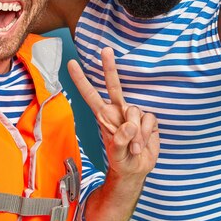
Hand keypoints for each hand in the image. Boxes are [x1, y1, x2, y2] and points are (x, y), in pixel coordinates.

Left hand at [67, 47, 158, 179]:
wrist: (136, 170)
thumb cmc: (121, 161)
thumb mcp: (116, 156)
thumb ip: (120, 141)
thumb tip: (128, 125)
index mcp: (104, 116)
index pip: (90, 95)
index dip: (81, 80)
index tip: (71, 63)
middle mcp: (117, 110)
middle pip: (114, 85)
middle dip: (109, 67)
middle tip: (106, 50)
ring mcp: (133, 114)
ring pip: (134, 110)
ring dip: (136, 133)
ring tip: (134, 148)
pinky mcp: (148, 120)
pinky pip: (148, 120)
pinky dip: (145, 135)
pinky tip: (142, 145)